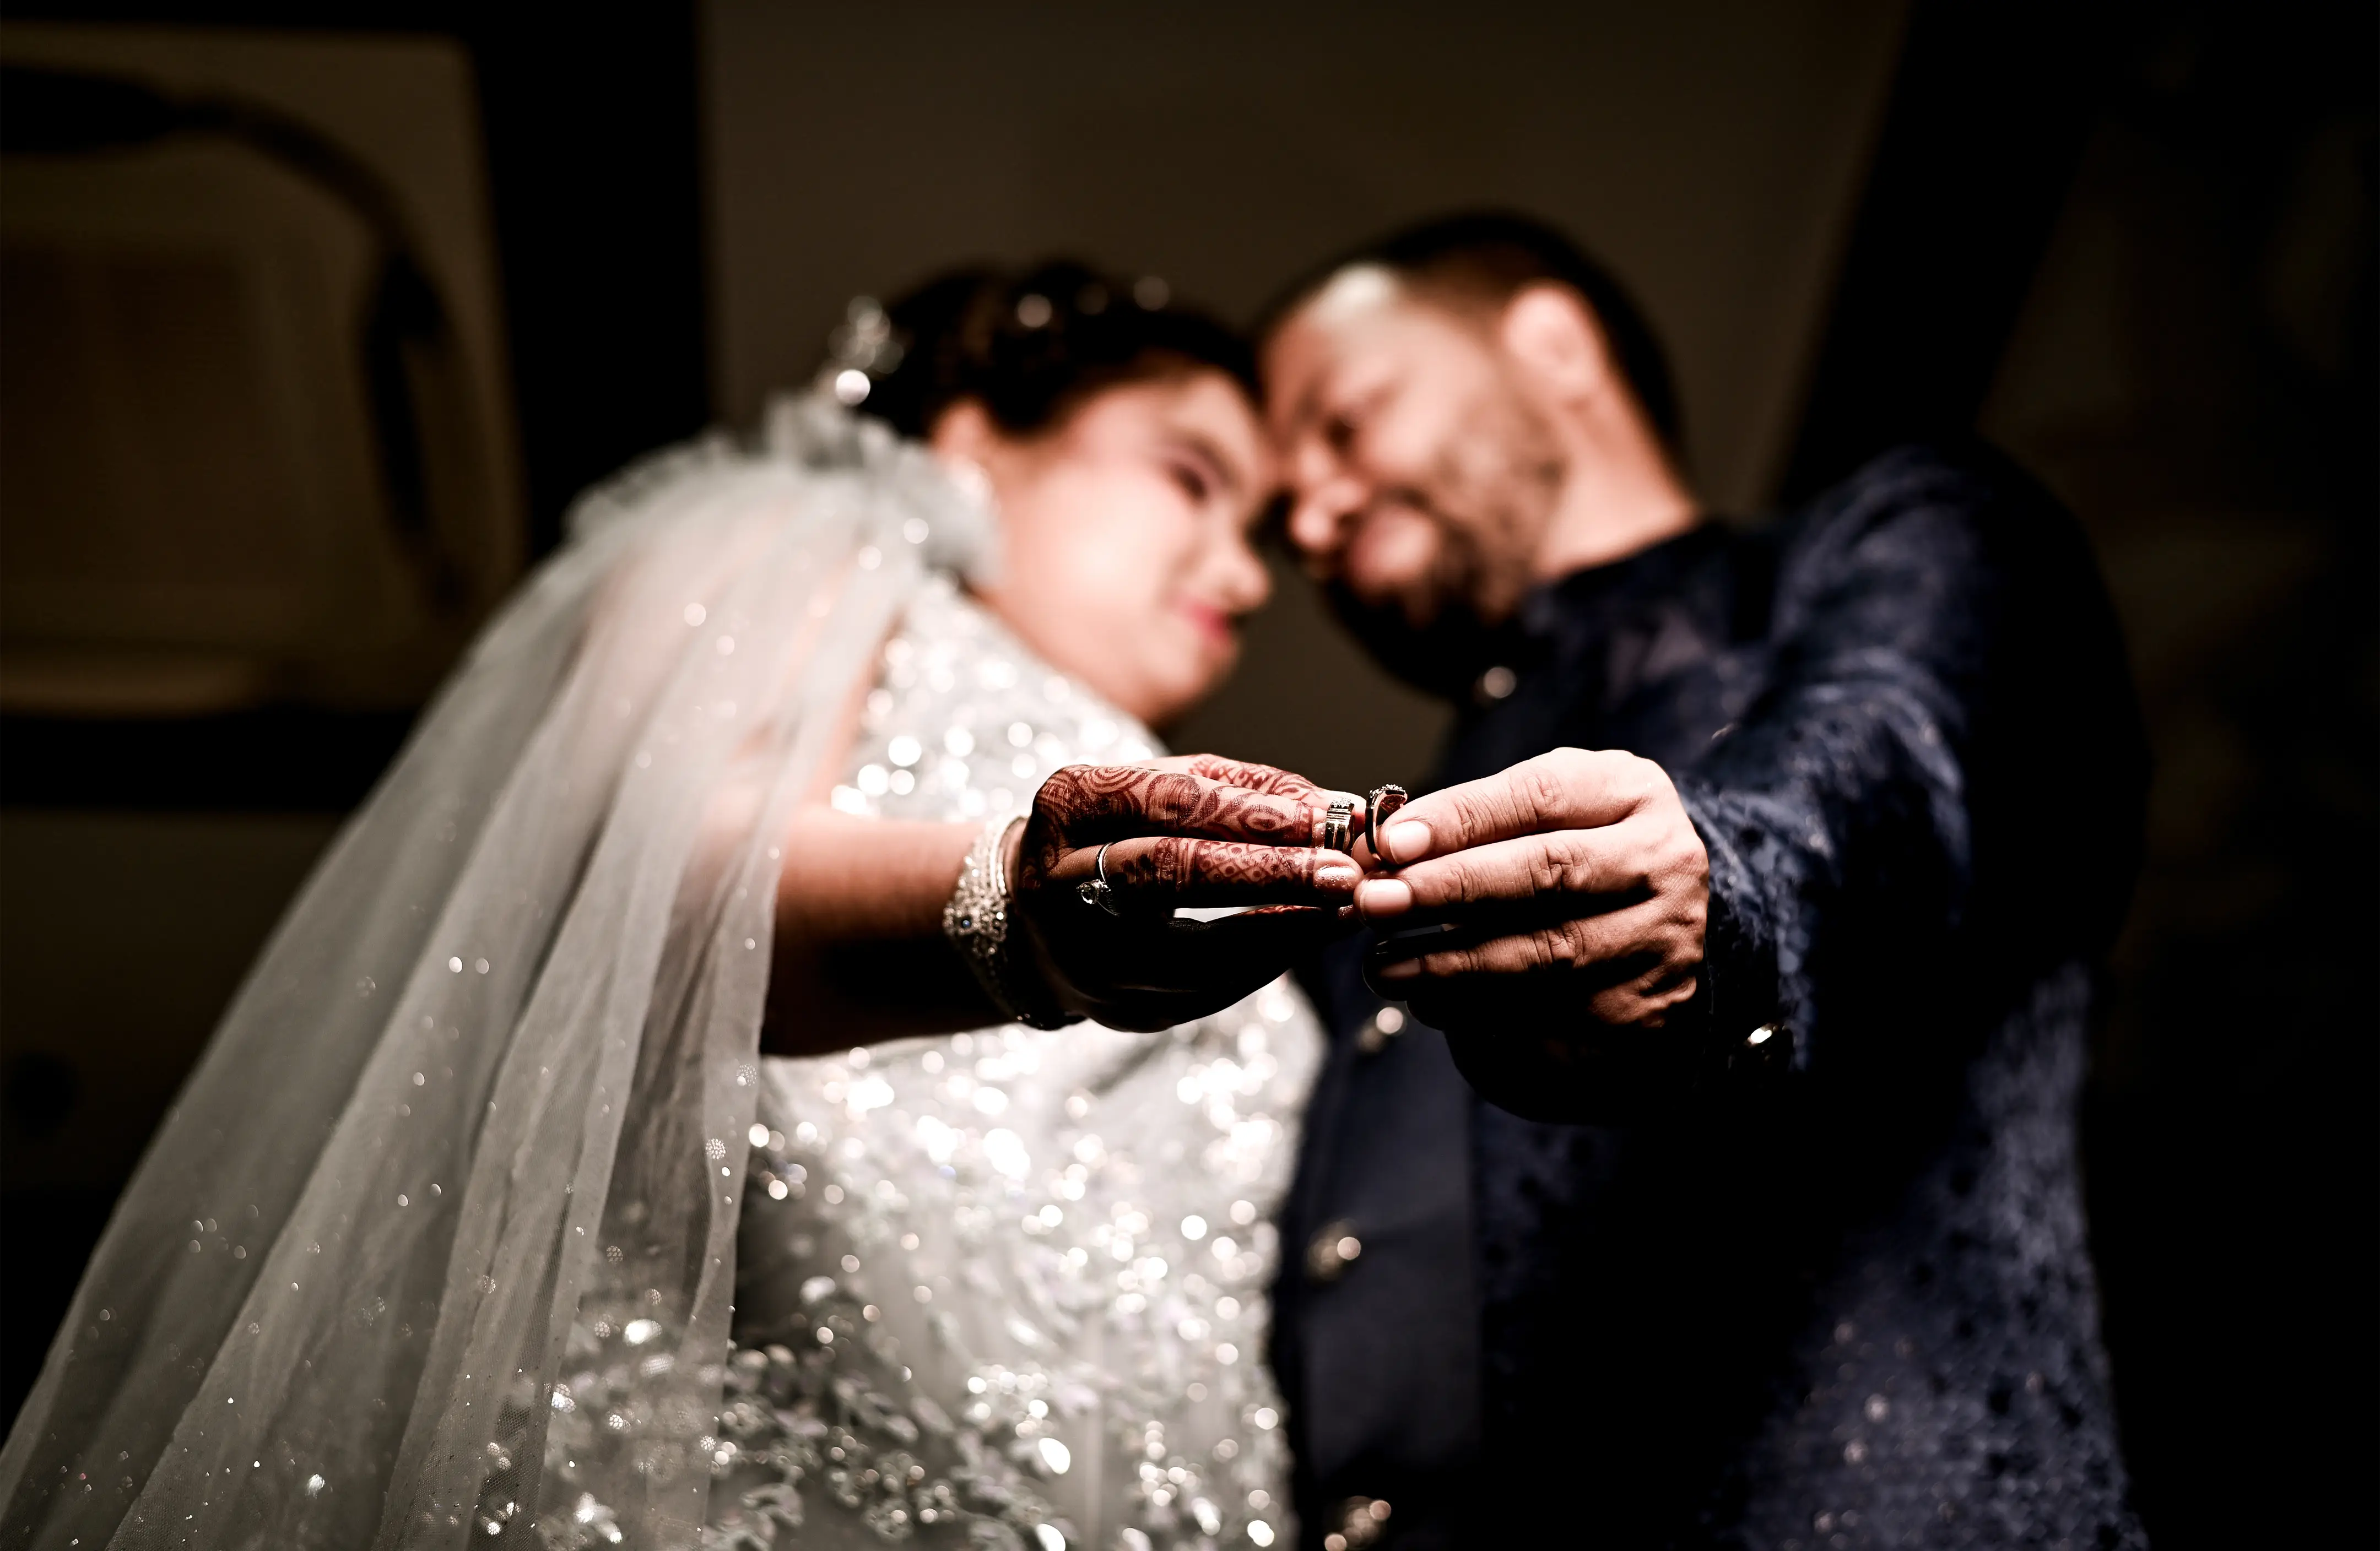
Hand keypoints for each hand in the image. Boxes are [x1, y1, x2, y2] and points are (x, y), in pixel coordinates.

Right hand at [1010, 755, 1361, 1030]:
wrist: (1035, 918)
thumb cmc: (1118, 832)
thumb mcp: (1162, 788)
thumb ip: (1243, 790)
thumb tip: (1338, 809)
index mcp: (1070, 804)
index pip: (1171, 802)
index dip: (1257, 813)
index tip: (1332, 819)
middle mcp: (1062, 880)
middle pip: (1171, 874)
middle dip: (1272, 873)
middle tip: (1346, 874)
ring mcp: (1082, 954)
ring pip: (1194, 953)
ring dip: (1283, 932)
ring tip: (1344, 911)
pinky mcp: (1114, 1009)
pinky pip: (1207, 993)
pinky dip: (1266, 964)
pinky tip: (1309, 939)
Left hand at [1355, 748, 1707, 1040]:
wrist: (1652, 939)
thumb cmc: (1573, 862)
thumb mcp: (1539, 818)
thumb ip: (1473, 825)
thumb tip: (1381, 849)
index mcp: (1633, 796)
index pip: (1541, 797)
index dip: (1462, 819)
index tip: (1393, 843)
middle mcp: (1662, 866)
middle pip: (1549, 874)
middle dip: (1451, 889)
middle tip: (1377, 903)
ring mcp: (1661, 944)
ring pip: (1547, 954)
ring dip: (1451, 963)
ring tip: (1384, 966)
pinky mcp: (1643, 1013)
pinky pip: (1551, 1017)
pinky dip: (1478, 1012)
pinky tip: (1429, 1003)